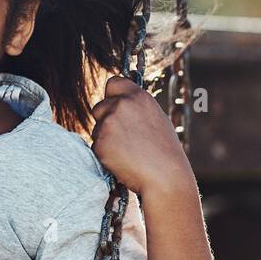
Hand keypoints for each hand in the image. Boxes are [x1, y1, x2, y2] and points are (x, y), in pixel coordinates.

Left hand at [89, 75, 191, 195]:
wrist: (165, 177)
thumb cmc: (164, 151)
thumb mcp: (156, 119)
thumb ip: (136, 108)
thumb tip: (119, 101)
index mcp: (139, 97)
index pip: (113, 83)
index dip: (112, 95)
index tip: (114, 105)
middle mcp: (122, 106)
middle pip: (99, 107)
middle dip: (105, 120)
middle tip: (124, 138)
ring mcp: (109, 123)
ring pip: (96, 128)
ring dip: (105, 138)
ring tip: (128, 151)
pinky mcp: (100, 143)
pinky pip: (95, 146)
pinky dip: (104, 154)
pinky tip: (122, 160)